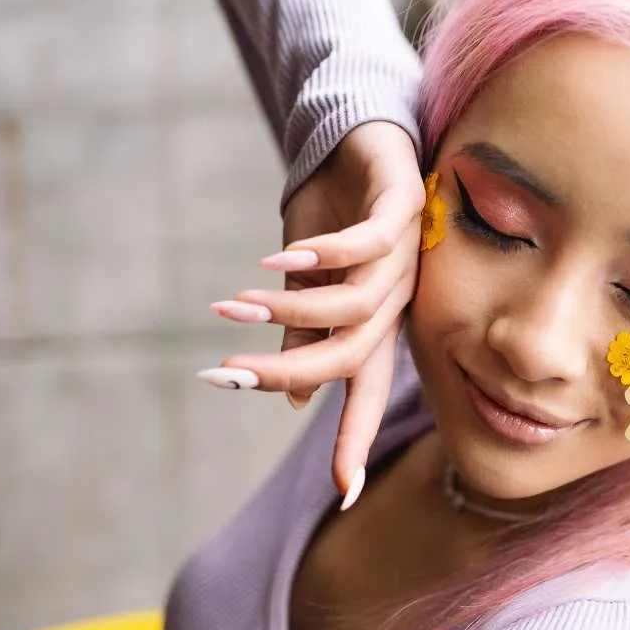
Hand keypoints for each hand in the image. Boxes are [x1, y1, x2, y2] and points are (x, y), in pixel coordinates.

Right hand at [206, 121, 423, 495]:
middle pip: (351, 355)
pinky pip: (367, 246)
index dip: (355, 438)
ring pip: (356, 307)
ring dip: (290, 309)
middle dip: (287, 372)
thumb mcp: (306, 278)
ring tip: (235, 302)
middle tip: (224, 375)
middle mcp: (396, 298)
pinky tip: (282, 258)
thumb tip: (297, 397)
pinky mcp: (403, 209)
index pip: (365, 388)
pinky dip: (323, 255)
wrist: (360, 136)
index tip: (345, 493)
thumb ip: (304, 331)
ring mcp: (404, 256)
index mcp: (376, 320)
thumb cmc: (334, 213)